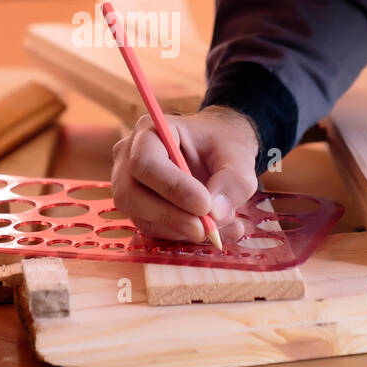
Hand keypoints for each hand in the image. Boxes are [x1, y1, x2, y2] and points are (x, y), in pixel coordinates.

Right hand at [110, 106, 259, 242]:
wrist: (218, 153)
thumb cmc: (222, 146)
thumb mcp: (239, 156)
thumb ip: (233, 182)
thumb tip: (216, 214)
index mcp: (149, 131)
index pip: (145, 162)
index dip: (172, 187)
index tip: (205, 205)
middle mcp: (128, 158)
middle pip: (130, 194)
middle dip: (170, 216)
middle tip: (205, 229)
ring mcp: (128, 186)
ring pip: (140, 217)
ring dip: (178, 230)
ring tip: (216, 231)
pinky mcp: (139, 210)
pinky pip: (151, 230)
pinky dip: (180, 236)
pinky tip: (210, 232)